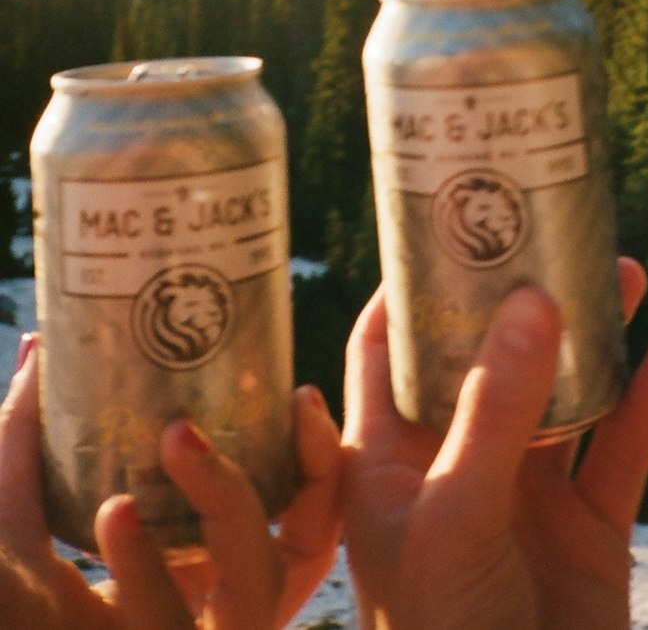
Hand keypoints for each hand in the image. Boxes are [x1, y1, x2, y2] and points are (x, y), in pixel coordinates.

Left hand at [0, 333, 340, 629]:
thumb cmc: (4, 608)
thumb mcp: (10, 526)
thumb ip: (24, 443)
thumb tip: (40, 347)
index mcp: (180, 585)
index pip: (284, 520)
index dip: (313, 461)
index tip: (300, 396)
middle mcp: (198, 623)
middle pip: (302, 549)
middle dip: (314, 474)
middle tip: (284, 403)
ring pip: (261, 581)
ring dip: (228, 501)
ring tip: (175, 437)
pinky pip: (185, 619)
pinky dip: (151, 562)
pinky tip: (114, 515)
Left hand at [340, 260, 647, 629]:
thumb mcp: (455, 516)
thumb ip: (492, 410)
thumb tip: (530, 298)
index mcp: (390, 459)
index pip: (382, 349)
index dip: (407, 285)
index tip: (445, 217)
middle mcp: (456, 465)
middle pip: (487, 358)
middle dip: (522, 298)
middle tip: (555, 229)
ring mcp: (525, 497)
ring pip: (564, 395)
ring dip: (595, 337)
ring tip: (625, 271)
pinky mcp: (589, 533)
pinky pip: (624, 451)